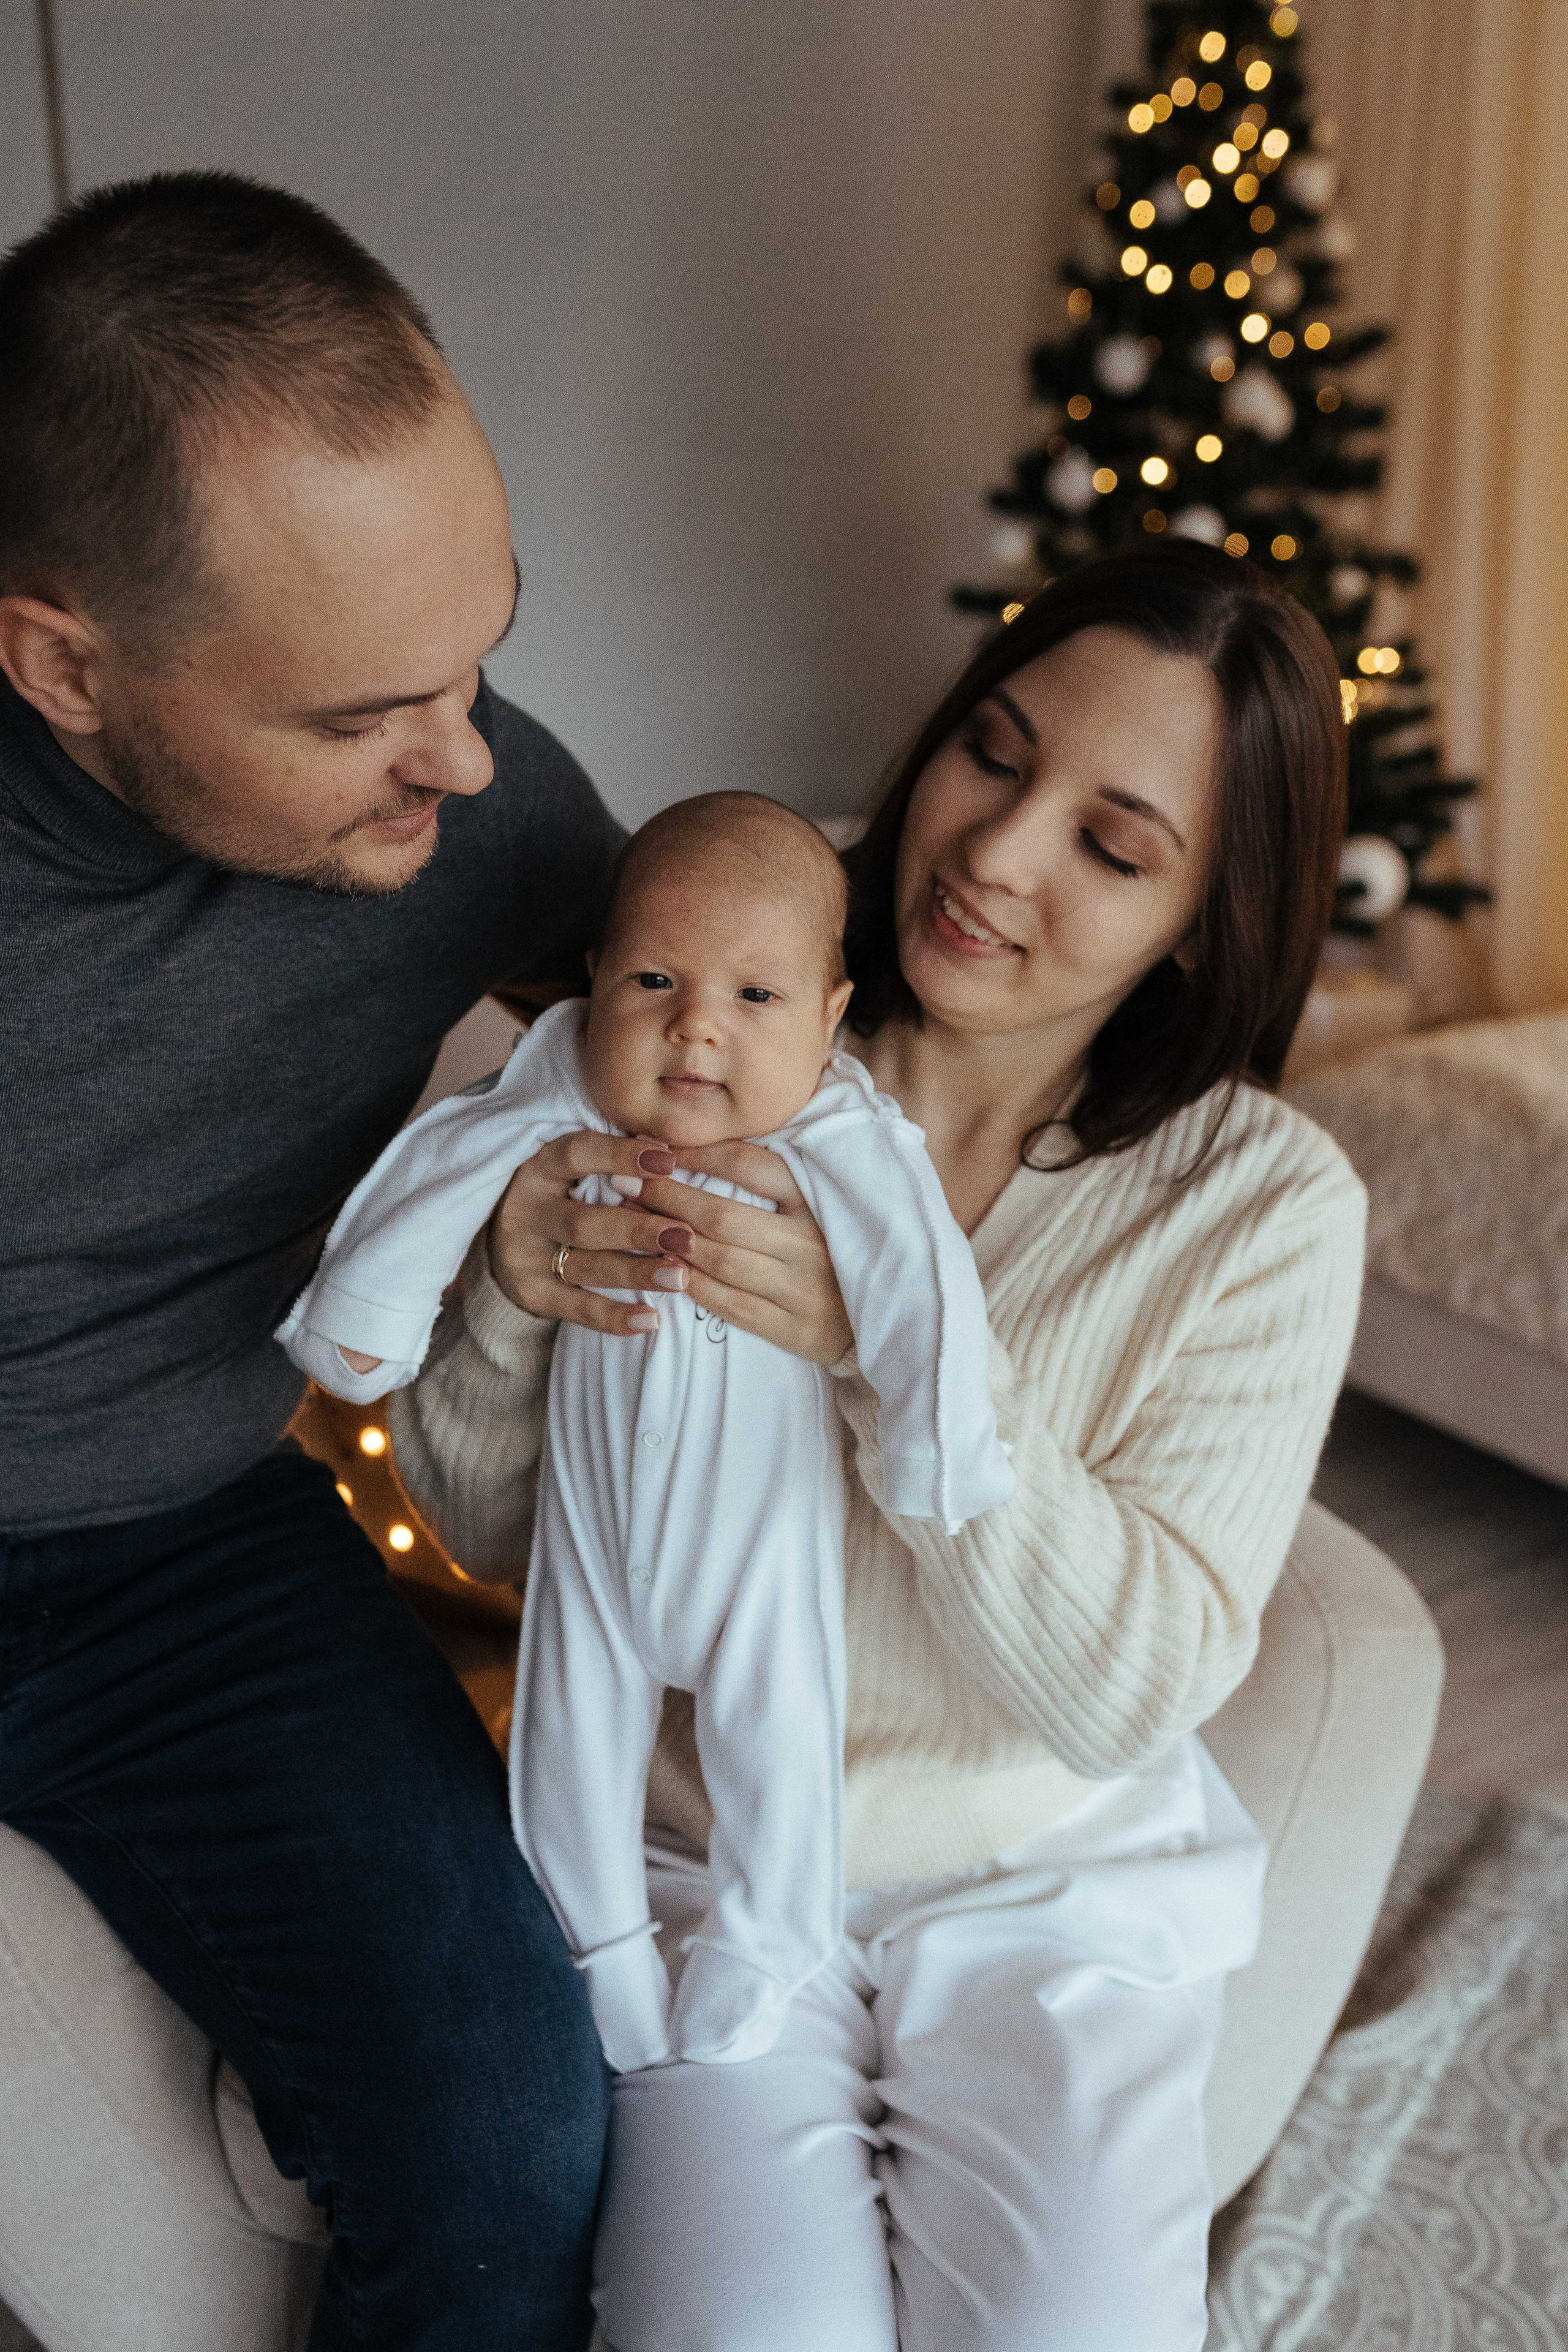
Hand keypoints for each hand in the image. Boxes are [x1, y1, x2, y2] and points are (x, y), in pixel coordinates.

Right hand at [487, 1132, 690, 1337]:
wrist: (504, 1241)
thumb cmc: (562, 1192)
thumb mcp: (574, 1166)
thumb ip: (615, 1157)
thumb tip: (668, 1147)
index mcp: (539, 1166)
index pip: (579, 1154)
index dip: (622, 1156)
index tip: (669, 1160)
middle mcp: (525, 1209)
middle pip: (585, 1222)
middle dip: (638, 1230)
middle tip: (686, 1237)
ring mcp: (524, 1255)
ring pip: (585, 1266)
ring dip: (635, 1273)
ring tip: (680, 1277)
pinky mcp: (531, 1294)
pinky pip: (576, 1308)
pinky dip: (614, 1316)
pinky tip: (652, 1319)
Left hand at [630, 1141, 852, 1367]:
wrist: (881, 1320)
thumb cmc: (835, 1253)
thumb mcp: (820, 1207)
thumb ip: (775, 1181)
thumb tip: (703, 1146)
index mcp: (817, 1203)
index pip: (750, 1165)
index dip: (699, 1153)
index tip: (655, 1148)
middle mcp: (810, 1243)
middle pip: (724, 1215)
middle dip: (668, 1197)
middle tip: (626, 1183)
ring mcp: (801, 1289)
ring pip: (721, 1260)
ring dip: (669, 1241)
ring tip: (633, 1222)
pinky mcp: (793, 1329)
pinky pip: (729, 1304)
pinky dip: (691, 1284)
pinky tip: (661, 1269)